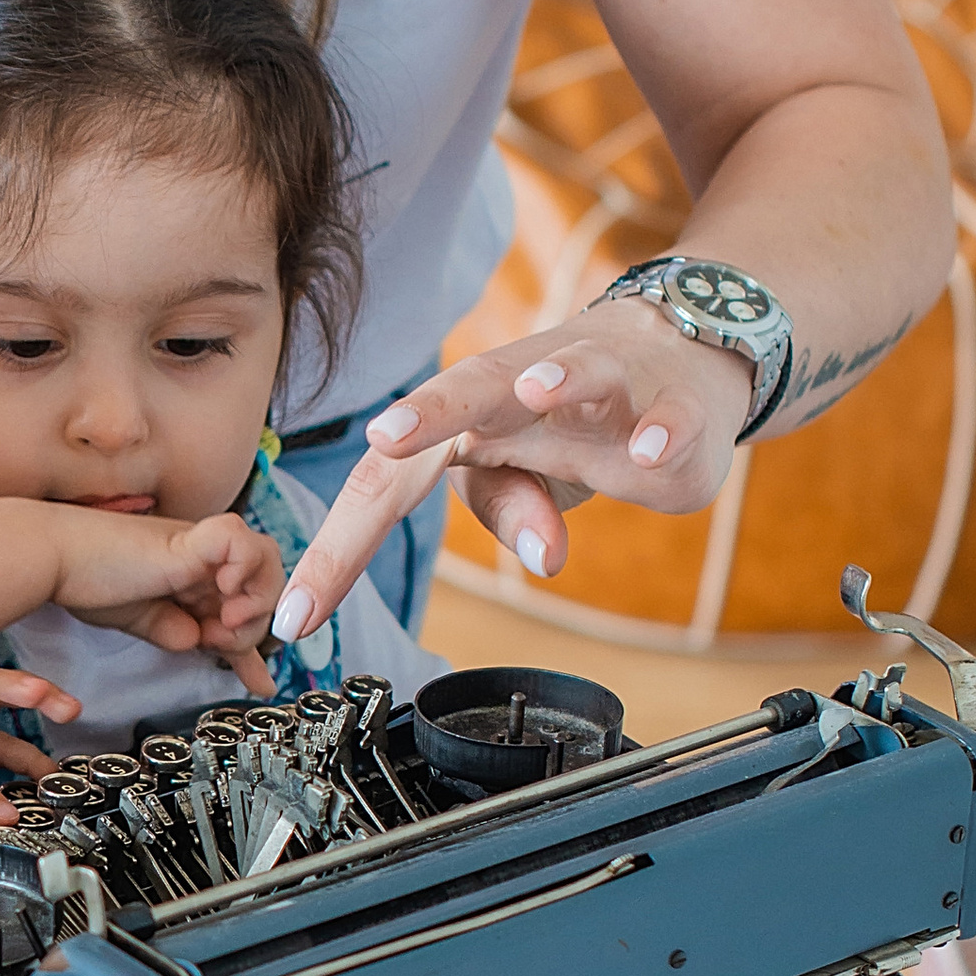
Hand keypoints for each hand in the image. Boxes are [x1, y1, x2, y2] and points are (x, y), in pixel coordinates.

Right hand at [44, 508, 283, 692]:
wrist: (55, 560)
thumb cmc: (86, 583)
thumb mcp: (142, 620)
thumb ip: (172, 631)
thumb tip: (195, 642)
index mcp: (193, 573)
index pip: (242, 607)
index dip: (254, 648)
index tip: (260, 684)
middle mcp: (203, 556)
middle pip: (266, 584)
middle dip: (253, 627)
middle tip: (216, 643)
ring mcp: (201, 543)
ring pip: (268, 559)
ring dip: (255, 600)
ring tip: (222, 621)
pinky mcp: (192, 537)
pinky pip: (243, 542)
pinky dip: (244, 570)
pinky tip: (221, 591)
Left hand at [269, 304, 751, 643]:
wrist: (679, 356)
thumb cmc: (573, 424)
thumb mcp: (524, 477)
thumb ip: (511, 508)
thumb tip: (541, 554)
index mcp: (464, 418)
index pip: (387, 480)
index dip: (339, 549)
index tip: (297, 619)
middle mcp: (521, 387)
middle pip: (467, 388)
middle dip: (429, 410)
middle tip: (388, 434)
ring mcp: (598, 384)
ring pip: (572, 371)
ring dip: (558, 381)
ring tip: (538, 392)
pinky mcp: (668, 399)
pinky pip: (664, 414)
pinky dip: (660, 429)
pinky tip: (649, 448)